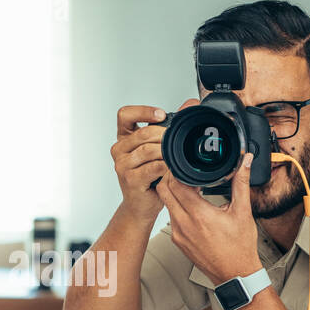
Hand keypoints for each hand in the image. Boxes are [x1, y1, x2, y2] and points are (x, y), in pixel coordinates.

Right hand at [110, 99, 198, 225]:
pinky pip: (152, 167)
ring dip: (166, 153)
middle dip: (164, 135)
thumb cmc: (150, 177)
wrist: (141, 206)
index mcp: (124, 138)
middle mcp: (119, 150)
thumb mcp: (159, 149)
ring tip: (174, 158)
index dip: (143, 111)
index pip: (125, 114)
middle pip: (143, 133)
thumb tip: (190, 103)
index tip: (161, 115)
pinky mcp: (130, 179)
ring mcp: (122, 165)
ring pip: (148, 150)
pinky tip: (171, 170)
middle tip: (176, 142)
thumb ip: (171, 126)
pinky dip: (166, 167)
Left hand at [155, 152, 262, 286]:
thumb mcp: (243, 212)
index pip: (175, 184)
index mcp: (199, 214)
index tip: (188, 167)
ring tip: (190, 189)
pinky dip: (177, 209)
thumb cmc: (240, 247)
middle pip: (164, 192)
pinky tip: (191, 207)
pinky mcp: (178, 241)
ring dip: (173, 194)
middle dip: (171, 179)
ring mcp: (179, 234)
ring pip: (166, 205)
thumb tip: (246, 161)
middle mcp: (184, 224)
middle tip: (185, 175)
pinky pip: (171, 218)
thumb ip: (241, 183)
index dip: (178, 171)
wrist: (235, 274)